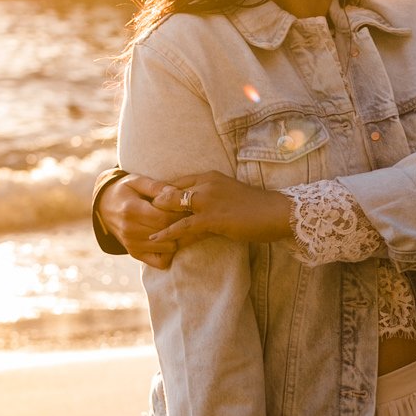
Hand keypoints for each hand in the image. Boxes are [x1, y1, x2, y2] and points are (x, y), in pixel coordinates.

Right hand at [98, 172, 190, 266]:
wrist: (104, 207)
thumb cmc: (125, 191)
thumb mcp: (136, 181)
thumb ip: (156, 186)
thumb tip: (176, 193)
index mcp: (131, 210)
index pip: (164, 218)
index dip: (180, 213)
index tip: (187, 207)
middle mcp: (130, 230)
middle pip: (167, 233)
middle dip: (182, 225)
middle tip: (189, 216)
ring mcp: (132, 244)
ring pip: (168, 248)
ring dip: (177, 238)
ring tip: (179, 226)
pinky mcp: (135, 253)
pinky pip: (160, 262)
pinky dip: (169, 253)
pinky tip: (169, 239)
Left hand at [150, 171, 294, 267]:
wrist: (278, 212)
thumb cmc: (257, 207)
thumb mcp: (230, 197)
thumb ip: (211, 200)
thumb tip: (197, 212)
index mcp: (210, 176)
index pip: (176, 181)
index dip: (160, 194)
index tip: (147, 205)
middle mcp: (205, 183)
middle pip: (169, 192)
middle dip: (153, 206)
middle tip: (137, 218)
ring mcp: (208, 200)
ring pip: (173, 207)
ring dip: (157, 220)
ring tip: (142, 230)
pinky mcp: (213, 217)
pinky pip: (184, 226)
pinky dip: (169, 233)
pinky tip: (156, 239)